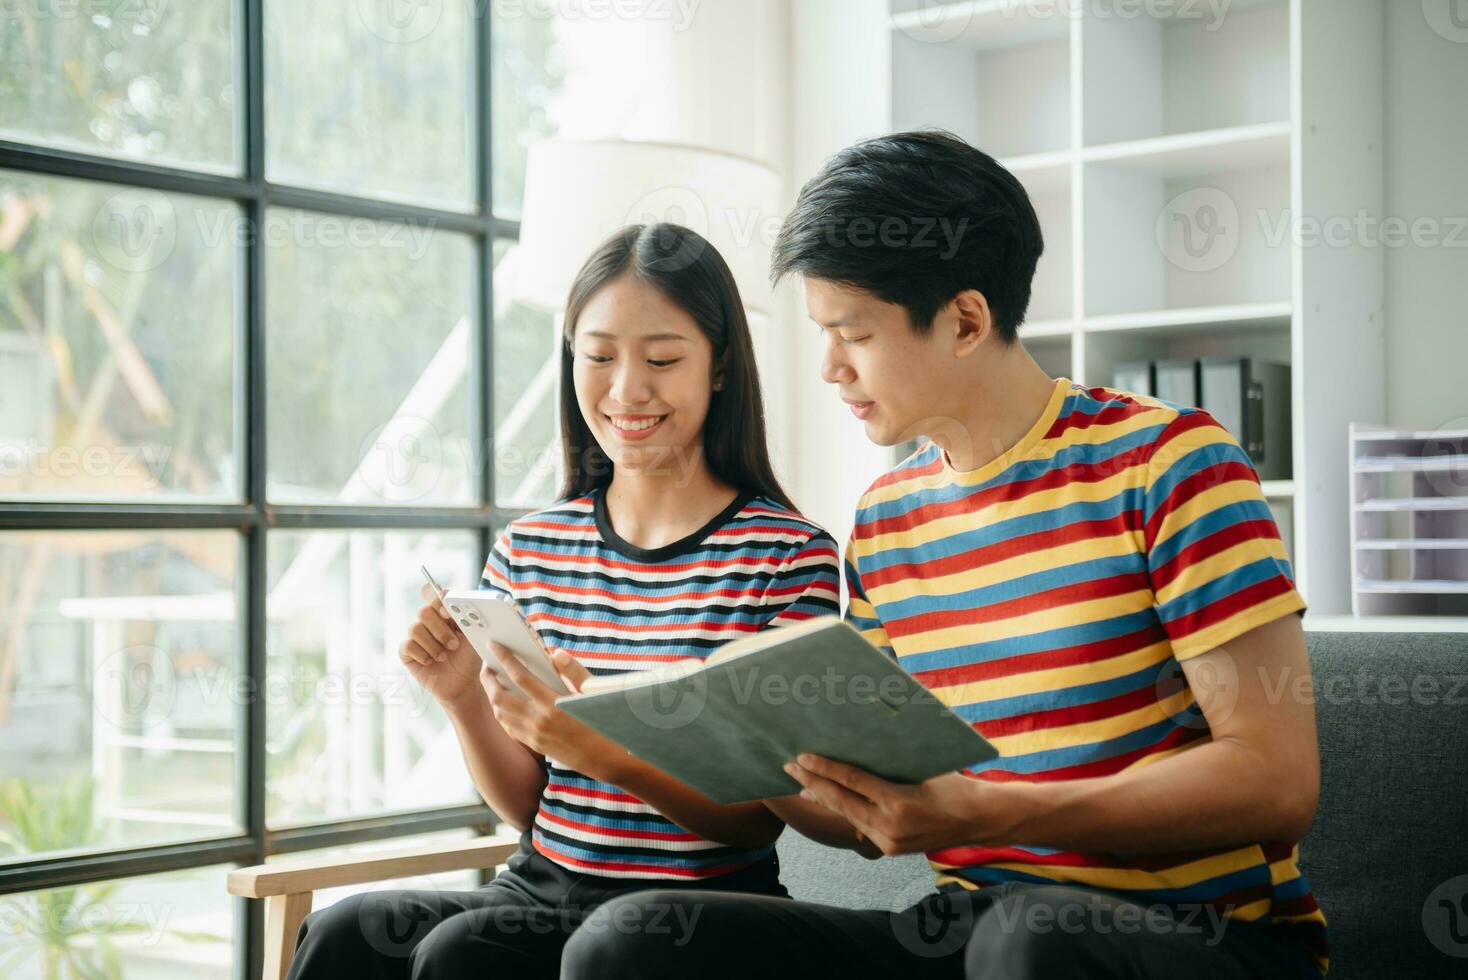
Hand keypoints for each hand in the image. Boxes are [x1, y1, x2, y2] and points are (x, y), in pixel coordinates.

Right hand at [400, 584, 484, 710]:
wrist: (462, 684)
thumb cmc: (468, 659)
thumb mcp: (472, 636)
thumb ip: (464, 617)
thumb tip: (453, 599)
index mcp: (444, 614)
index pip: (434, 595)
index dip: (438, 599)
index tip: (448, 612)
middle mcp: (428, 623)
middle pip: (423, 612)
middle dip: (440, 629)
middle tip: (454, 644)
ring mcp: (416, 637)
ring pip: (415, 628)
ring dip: (433, 645)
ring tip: (444, 656)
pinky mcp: (407, 652)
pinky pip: (408, 645)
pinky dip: (423, 654)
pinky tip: (431, 662)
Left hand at [480, 641, 621, 777]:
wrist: (607, 759)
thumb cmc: (603, 722)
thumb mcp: (592, 693)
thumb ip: (573, 671)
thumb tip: (555, 654)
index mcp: (553, 704)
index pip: (520, 676)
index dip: (504, 658)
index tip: (493, 645)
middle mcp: (538, 721)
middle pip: (500, 696)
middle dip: (488, 678)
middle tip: (488, 665)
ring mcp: (534, 735)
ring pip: (500, 713)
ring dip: (493, 695)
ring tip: (494, 681)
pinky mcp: (535, 745)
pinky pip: (509, 727)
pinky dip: (502, 712)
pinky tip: (505, 703)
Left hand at [783, 754, 1021, 856]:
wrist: (978, 819)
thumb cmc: (952, 783)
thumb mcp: (920, 766)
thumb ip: (888, 763)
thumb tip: (854, 744)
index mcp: (899, 801)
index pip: (852, 781)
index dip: (824, 768)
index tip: (801, 756)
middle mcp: (891, 825)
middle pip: (842, 801)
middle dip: (812, 782)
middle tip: (788, 767)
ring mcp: (890, 841)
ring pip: (847, 815)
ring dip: (822, 798)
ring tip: (800, 784)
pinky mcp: (891, 849)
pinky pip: (860, 824)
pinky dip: (843, 810)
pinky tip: (827, 800)